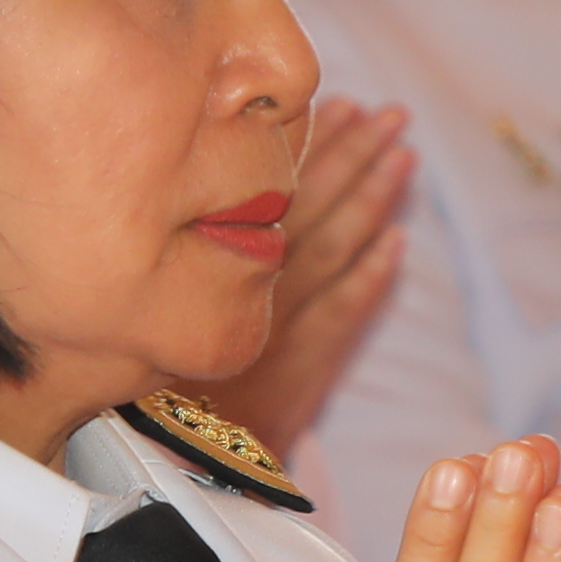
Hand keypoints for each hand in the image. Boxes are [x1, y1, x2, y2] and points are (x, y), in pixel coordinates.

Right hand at [183, 100, 412, 473]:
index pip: (270, 184)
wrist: (168, 460)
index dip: (310, 141)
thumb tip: (195, 193)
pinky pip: (345, 310)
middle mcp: (245, 279)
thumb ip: (176, 251)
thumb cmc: (154, 379)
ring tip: (406, 155)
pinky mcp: (302, 365)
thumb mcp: (155, 301)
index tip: (342, 101)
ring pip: (335, 245)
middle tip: (391, 112)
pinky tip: (398, 242)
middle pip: (310, 202)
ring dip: (372, 196)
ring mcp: (277, 320)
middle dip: (353, 152)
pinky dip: (373, 275)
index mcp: (211, 255)